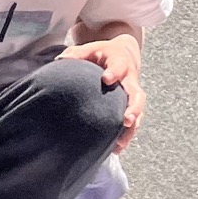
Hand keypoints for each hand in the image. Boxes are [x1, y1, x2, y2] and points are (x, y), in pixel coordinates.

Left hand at [62, 32, 146, 151]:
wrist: (124, 55)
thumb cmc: (102, 53)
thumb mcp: (89, 49)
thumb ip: (75, 54)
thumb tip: (59, 61)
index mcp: (120, 61)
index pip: (119, 66)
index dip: (115, 72)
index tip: (106, 79)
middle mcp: (130, 79)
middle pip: (137, 94)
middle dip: (133, 108)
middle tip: (126, 120)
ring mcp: (133, 93)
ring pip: (138, 111)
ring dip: (132, 128)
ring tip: (121, 143)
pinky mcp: (132, 105)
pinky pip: (134, 121)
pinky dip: (127, 135)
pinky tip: (117, 149)